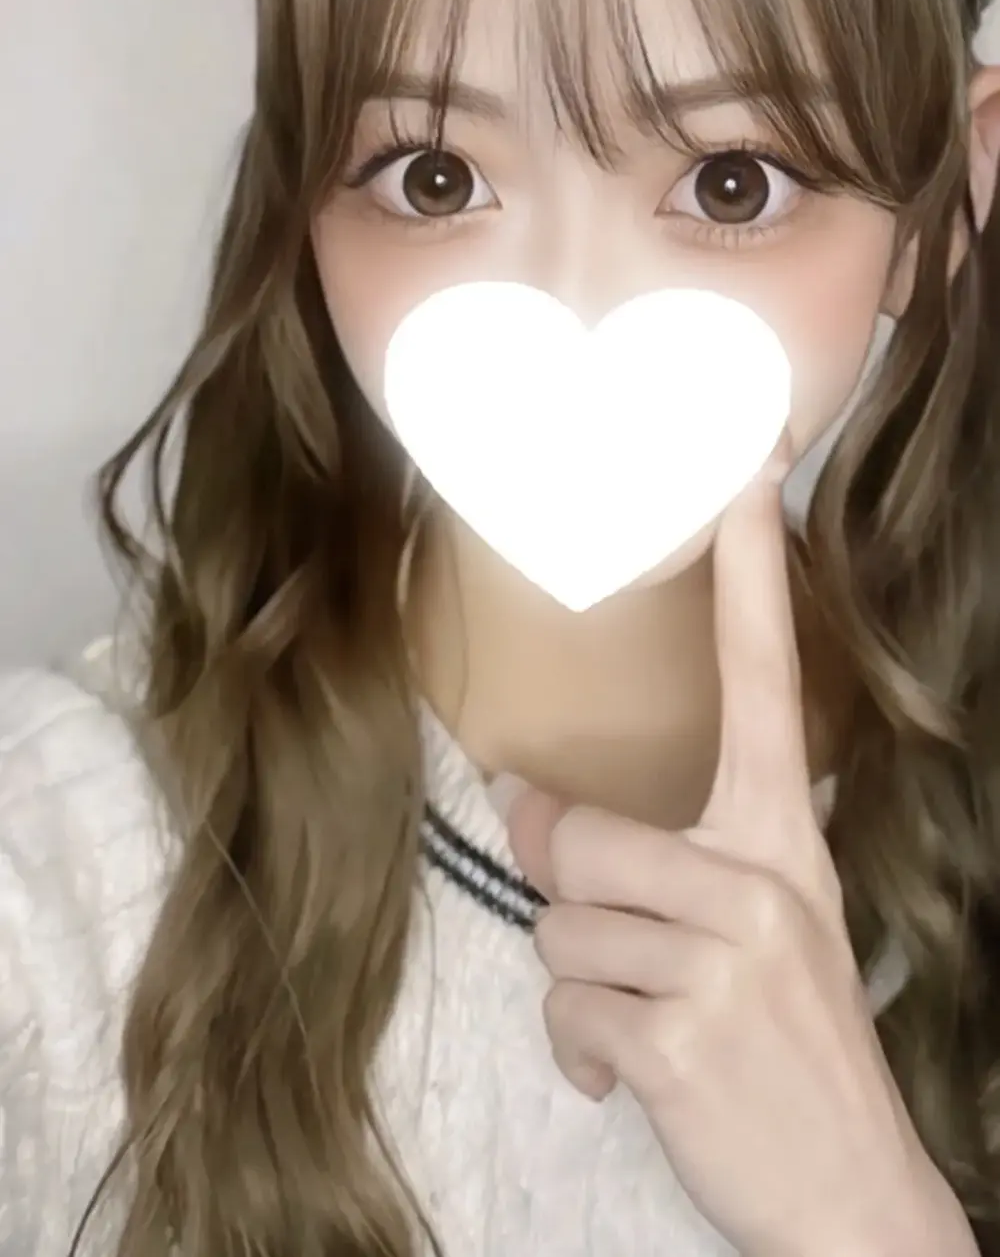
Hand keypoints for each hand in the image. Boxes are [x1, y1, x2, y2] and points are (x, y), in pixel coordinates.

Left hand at [505, 435, 969, 1256]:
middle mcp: (762, 877)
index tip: (748, 464)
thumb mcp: (743, 932)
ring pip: (559, 930)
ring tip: (648, 1020)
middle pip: (579, 838)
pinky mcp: (680, 1037)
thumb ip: (644, 861)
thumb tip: (525, 808)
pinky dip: (579, 1055)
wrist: (852, 1188)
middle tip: (610, 940)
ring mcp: (727, 958)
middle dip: (564, 896)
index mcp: (785, 836)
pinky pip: (564, 1012)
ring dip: (581, 988)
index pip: (765, 675)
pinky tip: (634, 1076)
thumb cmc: (786, 1038)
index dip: (752, 567)